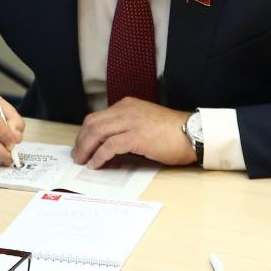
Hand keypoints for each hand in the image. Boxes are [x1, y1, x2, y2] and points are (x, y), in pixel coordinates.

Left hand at [71, 98, 197, 167]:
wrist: (193, 133)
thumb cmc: (172, 132)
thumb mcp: (144, 122)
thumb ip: (126, 128)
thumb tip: (109, 146)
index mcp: (127, 106)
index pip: (97, 117)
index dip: (85, 133)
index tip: (82, 145)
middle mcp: (126, 110)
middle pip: (92, 123)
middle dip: (81, 141)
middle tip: (77, 155)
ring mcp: (131, 122)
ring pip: (97, 132)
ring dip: (86, 149)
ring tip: (82, 161)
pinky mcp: (136, 137)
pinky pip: (109, 146)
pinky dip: (99, 156)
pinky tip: (96, 164)